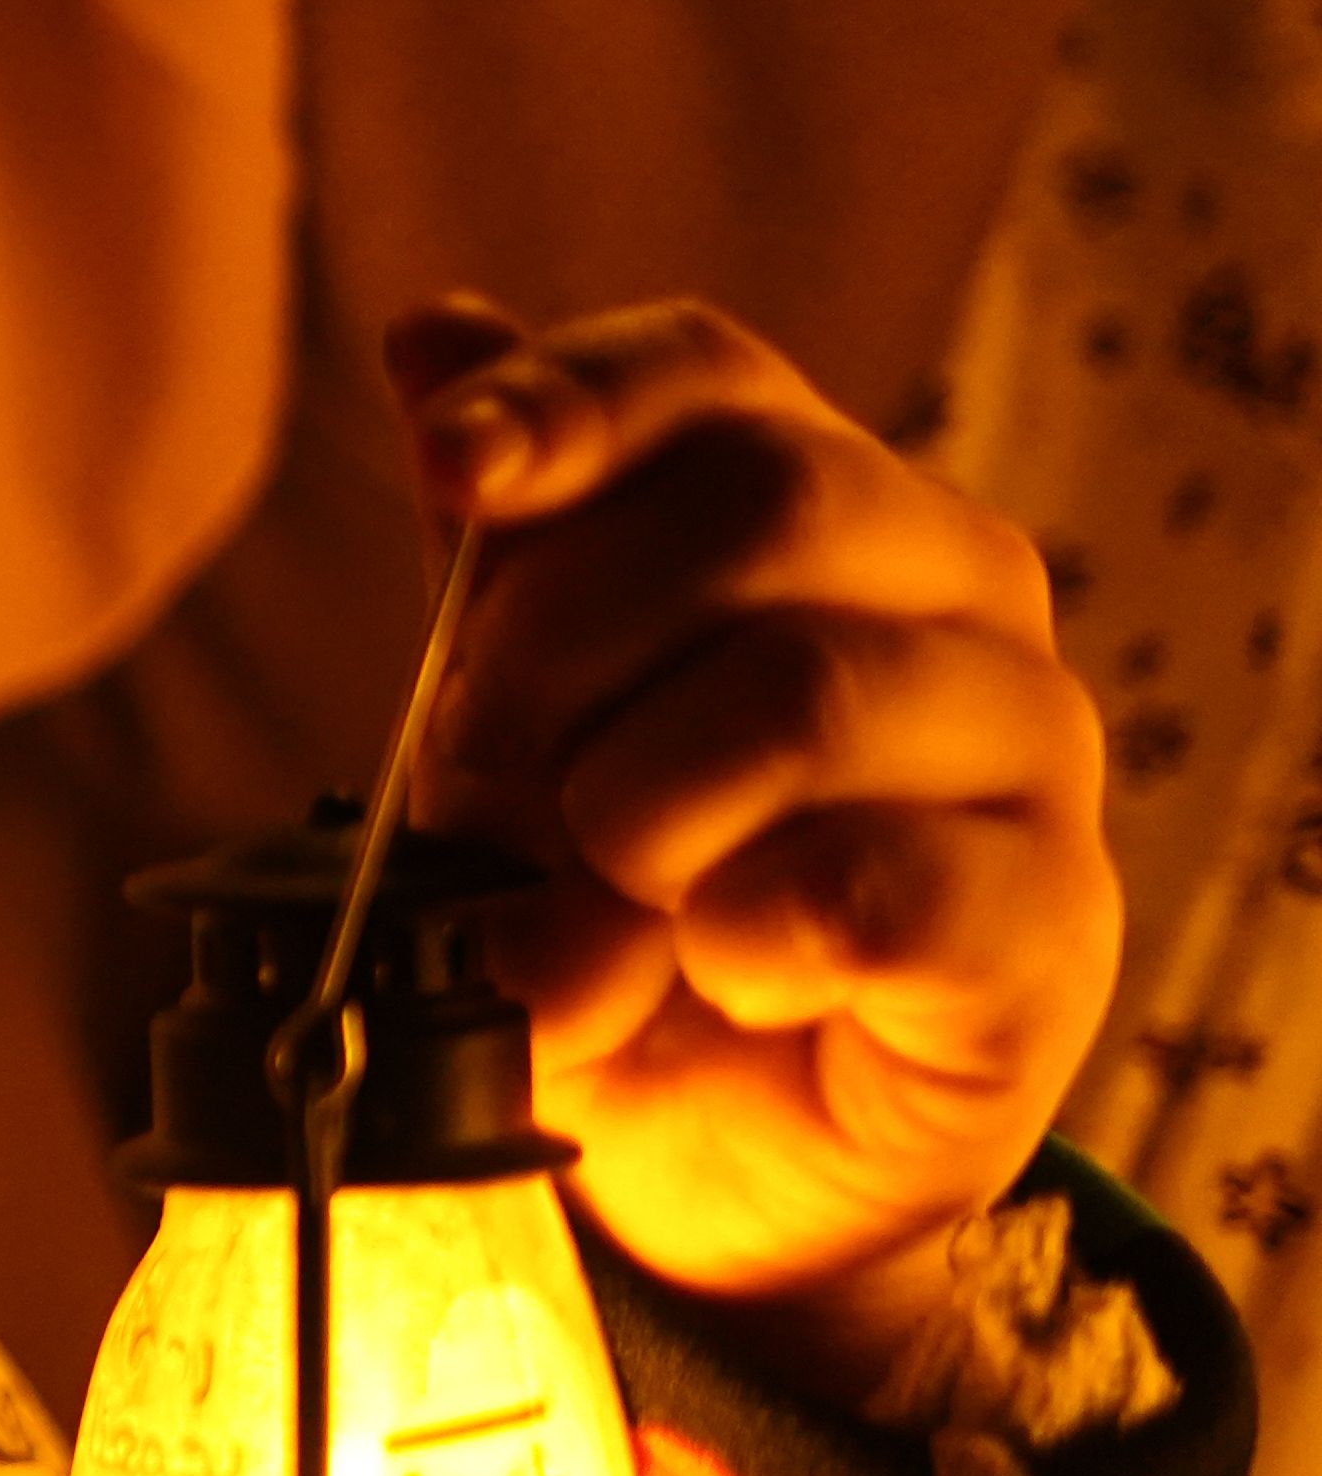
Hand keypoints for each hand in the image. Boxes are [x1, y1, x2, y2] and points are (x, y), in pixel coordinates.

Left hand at [390, 300, 1117, 1373]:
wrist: (701, 1149)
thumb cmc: (609, 901)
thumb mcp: (511, 728)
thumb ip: (488, 552)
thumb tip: (430, 327)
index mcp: (808, 504)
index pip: (706, 374)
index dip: (571, 397)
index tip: (451, 469)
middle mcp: (947, 588)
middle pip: (761, 503)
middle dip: (559, 650)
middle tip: (472, 790)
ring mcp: (1021, 749)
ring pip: (809, 692)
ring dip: (633, 816)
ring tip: (583, 911)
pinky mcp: (1045, 922)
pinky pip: (880, 888)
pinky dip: (744, 943)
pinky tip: (716, 974)